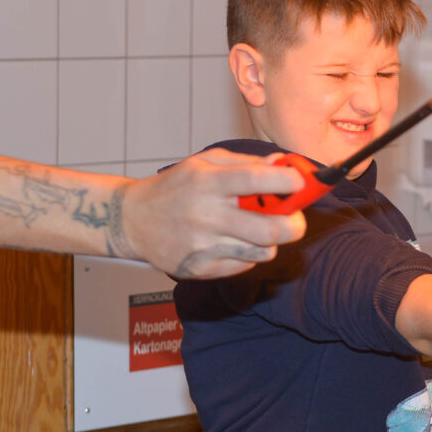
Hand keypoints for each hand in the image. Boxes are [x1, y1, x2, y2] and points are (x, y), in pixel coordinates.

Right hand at [112, 148, 307, 278]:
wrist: (131, 220)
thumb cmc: (174, 187)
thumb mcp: (203, 163)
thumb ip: (246, 163)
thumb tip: (284, 163)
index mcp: (207, 182)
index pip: (256, 180)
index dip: (288, 181)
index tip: (301, 182)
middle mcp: (205, 215)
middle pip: (270, 229)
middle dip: (295, 225)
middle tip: (296, 219)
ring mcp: (202, 246)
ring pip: (262, 252)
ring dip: (271, 241)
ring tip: (262, 230)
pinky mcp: (199, 269)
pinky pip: (244, 267)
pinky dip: (249, 255)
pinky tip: (236, 243)